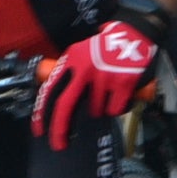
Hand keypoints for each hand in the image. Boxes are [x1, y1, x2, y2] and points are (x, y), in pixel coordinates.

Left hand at [33, 9, 161, 150]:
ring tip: (108, 93)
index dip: (42, 113)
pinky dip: (117, 107)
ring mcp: (105, 76)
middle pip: (66, 105)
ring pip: (95, 110)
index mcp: (72, 59)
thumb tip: (59, 108)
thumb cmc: (107, 47)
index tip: (40, 130)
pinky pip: (114, 110)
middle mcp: (85, 68)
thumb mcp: (82, 53)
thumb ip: (70, 76)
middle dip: (60, 128)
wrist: (137, 33)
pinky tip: (121, 95)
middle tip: (59, 144)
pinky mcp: (124, 83)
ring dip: (100, 108)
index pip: (51, 90)